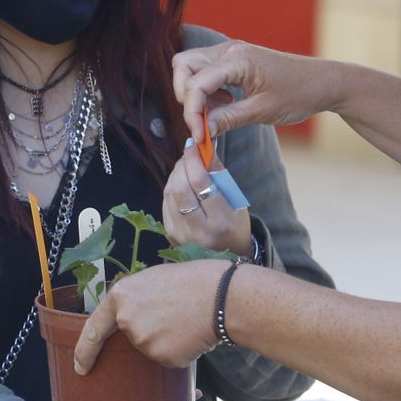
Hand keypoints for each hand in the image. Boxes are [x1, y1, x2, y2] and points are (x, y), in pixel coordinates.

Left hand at [74, 260, 229, 374]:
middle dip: (148, 333)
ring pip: (149, 350)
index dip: (84, 351)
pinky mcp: (162, 356)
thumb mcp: (155, 279)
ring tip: (185, 319)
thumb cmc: (195, 281)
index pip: (93, 329)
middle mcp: (126, 319)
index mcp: (121, 296)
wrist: (223, 296)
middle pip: (130, 338)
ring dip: (165, 341)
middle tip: (173, 318)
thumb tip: (132, 317)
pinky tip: (191, 334)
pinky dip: (178, 351)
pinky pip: (166, 359)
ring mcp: (143, 340)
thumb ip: (135, 299)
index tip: (80, 366)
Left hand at [162, 140, 249, 254]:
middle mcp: (199, 231)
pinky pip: (166, 203)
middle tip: (189, 153)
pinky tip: (180, 182)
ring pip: (170, 194)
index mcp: (221, 221)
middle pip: (180, 188)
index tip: (194, 144)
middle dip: (182, 165)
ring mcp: (182, 235)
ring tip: (186, 166)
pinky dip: (172, 187)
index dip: (194, 159)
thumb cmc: (235, 223)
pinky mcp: (171, 235)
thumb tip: (204, 146)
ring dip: (176, 174)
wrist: (227, 255)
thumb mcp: (235, 199)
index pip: (200, 183)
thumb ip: (218, 174)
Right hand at [171, 40, 342, 140]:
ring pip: (191, 66)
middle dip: (185, 95)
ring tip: (215, 113)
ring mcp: (231, 52)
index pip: (196, 84)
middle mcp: (229, 50)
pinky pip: (206, 70)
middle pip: (183, 65)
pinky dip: (207, 89)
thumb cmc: (298, 94)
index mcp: (237, 60)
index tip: (200, 136)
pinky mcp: (234, 60)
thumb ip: (228, 119)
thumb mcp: (262, 111)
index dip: (192, 112)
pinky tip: (225, 104)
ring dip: (195, 92)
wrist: (322, 82)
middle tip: (200, 119)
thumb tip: (202, 132)